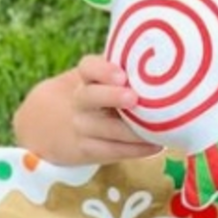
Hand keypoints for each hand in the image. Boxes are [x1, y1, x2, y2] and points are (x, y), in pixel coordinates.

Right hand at [13, 56, 162, 165]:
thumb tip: (169, 65)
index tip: (121, 75)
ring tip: (160, 130)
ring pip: (107, 129)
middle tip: (133, 98)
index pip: (88, 67)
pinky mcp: (86, 149)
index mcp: (84, 78)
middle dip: (112, 97)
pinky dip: (135, 149)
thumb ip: (121, 71)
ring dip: (134, 131)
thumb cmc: (91, 95)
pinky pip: (111, 151)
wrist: (48, 125)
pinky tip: (154, 146)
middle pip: (91, 96)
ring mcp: (81, 126)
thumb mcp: (95, 79)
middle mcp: (80, 100)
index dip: (103, 70)